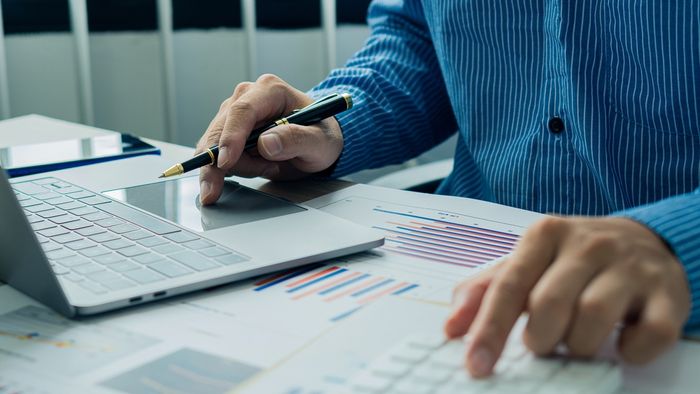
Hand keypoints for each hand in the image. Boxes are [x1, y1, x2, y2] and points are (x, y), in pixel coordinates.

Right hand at [196, 74, 343, 204]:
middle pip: (220, 130)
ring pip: (214, 145)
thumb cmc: (321, 137)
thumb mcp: (320, 142)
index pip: (242, 111)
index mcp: (271, 90)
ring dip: (237, 166)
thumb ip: (297, 140)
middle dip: (225, 162)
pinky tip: (257, 168)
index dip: (231, 138)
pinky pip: (214, 154)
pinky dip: (228, 169)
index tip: (226, 163)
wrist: (317, 143)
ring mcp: (234, 112)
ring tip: (270, 166)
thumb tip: (266, 143)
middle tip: (256, 175)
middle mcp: (248, 96)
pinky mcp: (227, 130)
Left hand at [444, 216, 689, 376]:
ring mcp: (631, 266)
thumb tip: (452, 328)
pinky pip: (649, 336)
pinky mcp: (668, 292)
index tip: (476, 365)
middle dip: (538, 339)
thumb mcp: (526, 262)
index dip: (490, 329)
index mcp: (545, 234)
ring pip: (594, 320)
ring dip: (578, 346)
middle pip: (549, 305)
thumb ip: (485, 290)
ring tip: (576, 341)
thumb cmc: (572, 259)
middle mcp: (588, 244)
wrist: (643, 239)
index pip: (510, 286)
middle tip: (541, 344)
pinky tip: (620, 345)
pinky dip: (630, 353)